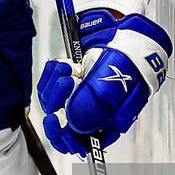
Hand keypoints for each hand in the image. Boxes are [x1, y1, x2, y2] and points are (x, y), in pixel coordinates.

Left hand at [37, 10, 170, 155]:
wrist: (121, 30)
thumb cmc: (127, 55)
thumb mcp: (117, 74)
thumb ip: (98, 99)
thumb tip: (75, 123)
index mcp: (110, 121)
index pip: (87, 144)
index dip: (69, 141)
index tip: (58, 124)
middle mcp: (93, 113)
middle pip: (65, 133)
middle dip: (56, 123)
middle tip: (53, 114)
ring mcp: (78, 99)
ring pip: (53, 108)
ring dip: (55, 90)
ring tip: (69, 71)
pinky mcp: (66, 85)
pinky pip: (48, 88)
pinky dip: (51, 76)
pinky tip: (64, 65)